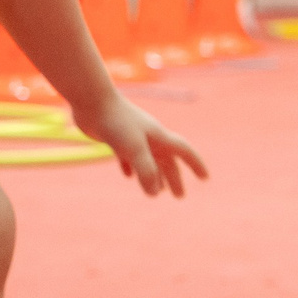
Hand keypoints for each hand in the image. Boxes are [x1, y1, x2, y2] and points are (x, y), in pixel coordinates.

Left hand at [72, 93, 208, 197]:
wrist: (92, 100)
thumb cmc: (116, 123)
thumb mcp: (134, 149)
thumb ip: (146, 171)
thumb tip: (155, 193)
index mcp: (159, 136)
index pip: (184, 151)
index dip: (196, 164)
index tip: (205, 178)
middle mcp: (149, 136)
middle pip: (167, 160)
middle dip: (174, 179)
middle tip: (179, 196)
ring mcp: (132, 136)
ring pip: (149, 159)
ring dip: (155, 175)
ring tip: (157, 191)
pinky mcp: (115, 137)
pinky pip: (127, 155)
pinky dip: (131, 167)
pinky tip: (127, 175)